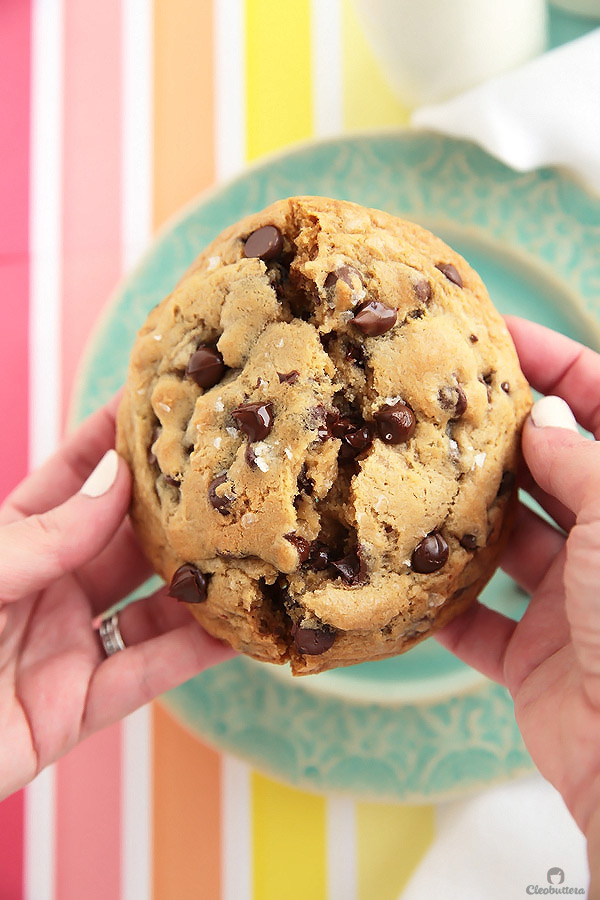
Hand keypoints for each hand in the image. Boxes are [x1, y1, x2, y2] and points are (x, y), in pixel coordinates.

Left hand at [0, 394, 233, 799]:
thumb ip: (44, 533)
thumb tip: (115, 479)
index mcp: (12, 544)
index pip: (72, 479)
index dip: (115, 441)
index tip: (162, 406)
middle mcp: (48, 587)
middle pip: (126, 539)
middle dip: (176, 510)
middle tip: (228, 477)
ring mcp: (66, 645)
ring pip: (150, 606)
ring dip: (200, 584)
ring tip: (251, 551)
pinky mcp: (77, 707)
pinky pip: (146, 674)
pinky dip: (194, 654)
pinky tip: (238, 630)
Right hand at [437, 317, 599, 889]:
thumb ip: (579, 462)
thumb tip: (542, 420)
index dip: (558, 364)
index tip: (497, 336)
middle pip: (550, 471)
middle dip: (497, 436)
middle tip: (433, 402)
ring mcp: (574, 603)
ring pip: (507, 541)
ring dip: (462, 516)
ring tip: (407, 476)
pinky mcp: (536, 655)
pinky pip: (479, 620)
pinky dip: (443, 602)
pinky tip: (402, 574)